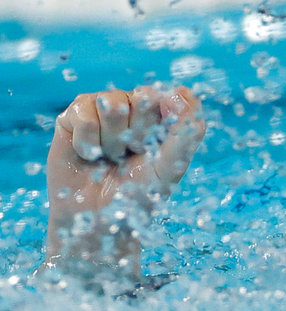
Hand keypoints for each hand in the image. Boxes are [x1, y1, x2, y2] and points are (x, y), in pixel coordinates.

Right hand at [44, 85, 204, 276]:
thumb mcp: (169, 168)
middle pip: (144, 96)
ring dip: (113, 140)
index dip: (166, 119)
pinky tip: (90, 155)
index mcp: (164, 116)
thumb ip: (185, 134)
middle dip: (139, 133)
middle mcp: (136, 106)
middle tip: (132, 155)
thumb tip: (183, 91)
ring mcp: (105, 107)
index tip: (156, 144)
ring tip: (112, 157)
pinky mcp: (75, 115)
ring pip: (113, 104)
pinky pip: (85, 115)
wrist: (97, 219)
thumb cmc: (137, 195)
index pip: (172, 96)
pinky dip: (88, 142)